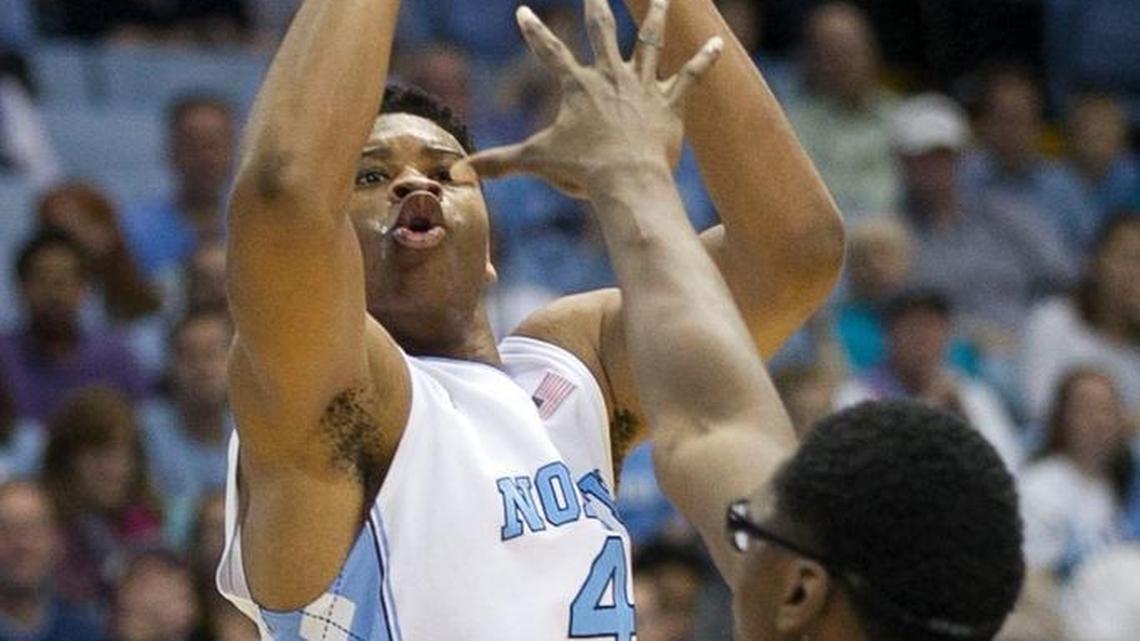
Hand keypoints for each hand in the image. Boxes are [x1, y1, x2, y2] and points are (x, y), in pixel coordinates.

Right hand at [459, 0, 722, 197]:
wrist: (627, 181)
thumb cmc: (581, 172)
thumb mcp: (536, 163)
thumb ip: (498, 164)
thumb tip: (458, 173)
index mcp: (577, 86)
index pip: (549, 52)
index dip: (533, 31)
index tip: (524, 11)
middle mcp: (610, 77)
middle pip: (602, 31)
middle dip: (597, 7)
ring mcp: (642, 87)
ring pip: (649, 43)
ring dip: (655, 17)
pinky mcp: (670, 103)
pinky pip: (691, 75)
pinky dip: (705, 59)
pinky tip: (719, 42)